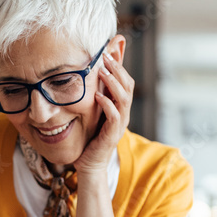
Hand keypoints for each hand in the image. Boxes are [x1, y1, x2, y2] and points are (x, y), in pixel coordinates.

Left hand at [75, 49, 133, 176]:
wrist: (89, 165)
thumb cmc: (89, 138)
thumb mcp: (93, 113)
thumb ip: (95, 97)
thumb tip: (88, 77)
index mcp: (120, 108)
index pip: (126, 83)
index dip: (120, 67)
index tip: (108, 51)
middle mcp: (123, 115)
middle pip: (128, 87)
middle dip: (118, 70)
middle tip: (105, 56)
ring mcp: (119, 125)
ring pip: (124, 99)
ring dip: (113, 83)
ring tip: (102, 71)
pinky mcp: (112, 136)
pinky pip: (114, 117)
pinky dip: (107, 104)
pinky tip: (97, 95)